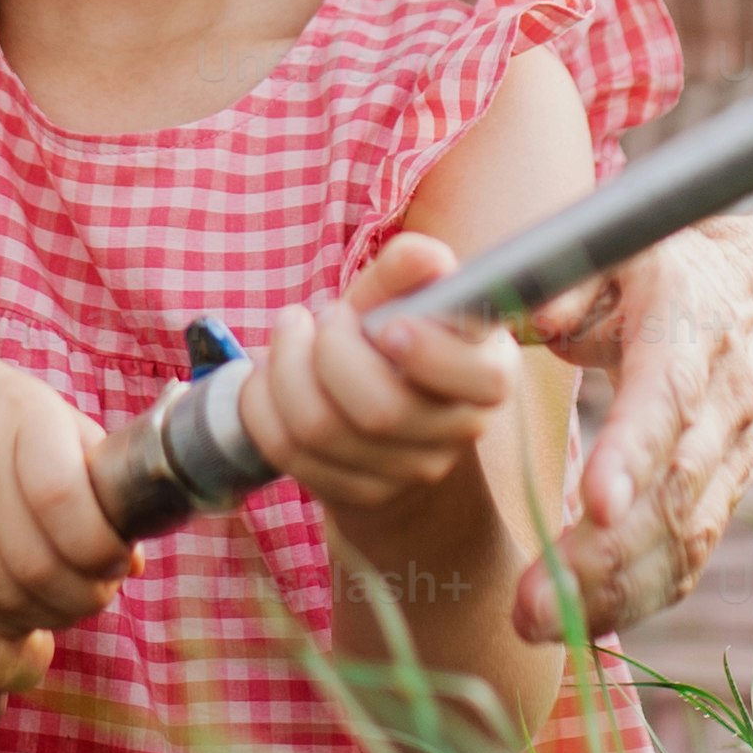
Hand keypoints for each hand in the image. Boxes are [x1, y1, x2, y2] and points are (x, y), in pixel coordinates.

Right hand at [0, 344, 130, 632]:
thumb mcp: (51, 411)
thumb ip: (97, 473)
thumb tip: (136, 553)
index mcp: (18, 419)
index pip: (62, 502)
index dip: (102, 546)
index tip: (122, 554)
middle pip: (37, 565)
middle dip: (87, 592)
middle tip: (105, 584)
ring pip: (6, 597)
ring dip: (54, 613)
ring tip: (75, 596)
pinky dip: (13, 618)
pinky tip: (33, 601)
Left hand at [249, 232, 519, 521]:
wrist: (376, 410)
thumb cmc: (391, 336)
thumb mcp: (401, 296)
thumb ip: (406, 270)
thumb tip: (424, 256)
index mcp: (490, 373)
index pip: (483, 379)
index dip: (428, 353)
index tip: (385, 325)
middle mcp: (460, 431)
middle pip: (380, 410)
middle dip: (329, 351)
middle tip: (321, 317)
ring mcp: (410, 472)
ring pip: (322, 430)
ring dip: (284, 369)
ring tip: (290, 336)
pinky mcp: (359, 495)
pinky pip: (289, 452)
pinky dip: (262, 405)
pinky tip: (270, 378)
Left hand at [514, 216, 752, 642]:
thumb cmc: (657, 274)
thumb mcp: (616, 247)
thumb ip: (567, 279)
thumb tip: (532, 318)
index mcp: (691, 331)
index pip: (668, 398)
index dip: (635, 453)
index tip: (595, 505)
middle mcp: (720, 406)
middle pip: (675, 494)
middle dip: (605, 556)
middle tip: (532, 602)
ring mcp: (729, 462)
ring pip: (683, 542)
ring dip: (613, 593)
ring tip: (536, 623)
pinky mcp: (720, 501)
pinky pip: (686, 563)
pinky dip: (635, 602)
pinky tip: (576, 626)